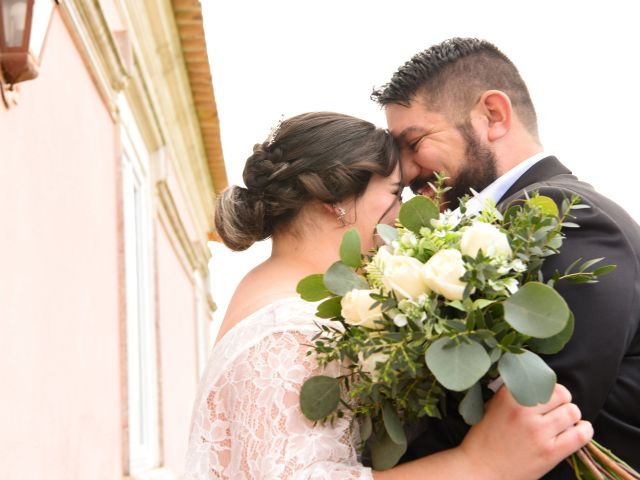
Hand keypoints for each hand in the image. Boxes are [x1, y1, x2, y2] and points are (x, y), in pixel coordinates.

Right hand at [460, 384, 592, 479]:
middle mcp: (524, 410)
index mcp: (509, 396)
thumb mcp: (493, 406)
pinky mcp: (550, 452)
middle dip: (562, 401)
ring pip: (572, 412)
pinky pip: (580, 434)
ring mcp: (538, 432)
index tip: (546, 396)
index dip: (548, 388)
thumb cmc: (485, 438)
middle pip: (562, 394)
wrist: (481, 469)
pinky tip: (580, 430)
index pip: (543, 380)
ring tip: (563, 422)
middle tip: (556, 409)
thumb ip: (514, 393)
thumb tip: (539, 384)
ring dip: (571, 416)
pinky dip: (584, 430)